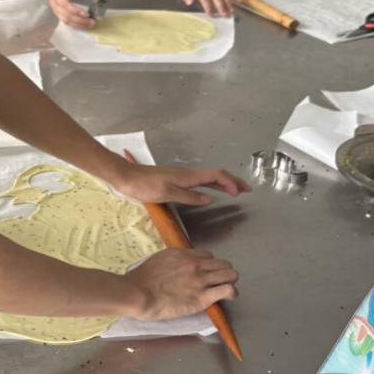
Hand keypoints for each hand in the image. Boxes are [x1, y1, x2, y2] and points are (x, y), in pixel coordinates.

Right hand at [42, 0, 107, 28]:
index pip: (66, 5)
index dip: (75, 10)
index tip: (86, 14)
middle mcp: (56, 5)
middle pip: (67, 15)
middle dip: (80, 20)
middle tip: (92, 22)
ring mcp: (56, 11)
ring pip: (67, 21)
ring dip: (79, 24)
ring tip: (90, 25)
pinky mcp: (58, 15)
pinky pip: (66, 22)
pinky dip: (75, 25)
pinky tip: (84, 26)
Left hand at [109, 161, 250, 207]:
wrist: (127, 177)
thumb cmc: (145, 186)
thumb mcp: (167, 193)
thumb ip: (189, 196)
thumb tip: (209, 199)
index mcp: (188, 176)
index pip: (216, 175)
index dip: (230, 182)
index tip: (240, 193)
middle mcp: (188, 174)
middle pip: (216, 174)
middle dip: (232, 181)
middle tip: (247, 190)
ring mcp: (182, 176)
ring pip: (209, 177)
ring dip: (224, 183)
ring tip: (235, 190)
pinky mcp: (176, 179)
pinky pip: (200, 181)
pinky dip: (212, 185)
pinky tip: (212, 191)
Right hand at [127, 248, 237, 319]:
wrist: (138, 293)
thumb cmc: (141, 279)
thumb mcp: (158, 260)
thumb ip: (172, 262)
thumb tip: (176, 268)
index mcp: (183, 254)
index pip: (208, 255)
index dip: (208, 264)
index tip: (205, 272)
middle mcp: (195, 264)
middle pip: (223, 264)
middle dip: (223, 272)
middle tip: (219, 281)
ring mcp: (201, 280)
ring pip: (230, 274)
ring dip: (230, 281)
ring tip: (227, 289)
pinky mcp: (203, 297)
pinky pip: (228, 290)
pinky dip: (231, 293)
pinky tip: (228, 297)